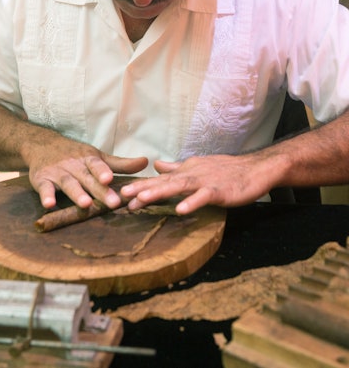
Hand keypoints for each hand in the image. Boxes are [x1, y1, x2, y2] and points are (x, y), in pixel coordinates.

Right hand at [22, 132, 147, 208]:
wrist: (42, 145)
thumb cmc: (76, 154)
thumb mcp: (98, 156)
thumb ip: (121, 164)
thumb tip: (146, 162)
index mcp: (88, 159)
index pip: (98, 165)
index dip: (104, 172)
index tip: (111, 179)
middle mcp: (74, 165)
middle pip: (87, 178)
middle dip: (100, 190)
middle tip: (113, 203)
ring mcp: (58, 172)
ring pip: (68, 184)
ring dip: (76, 193)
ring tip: (85, 204)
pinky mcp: (42, 180)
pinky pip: (44, 188)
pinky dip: (46, 196)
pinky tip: (49, 205)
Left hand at [121, 151, 281, 213]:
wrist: (255, 169)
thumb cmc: (227, 170)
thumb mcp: (198, 167)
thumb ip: (177, 168)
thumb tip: (157, 165)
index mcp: (186, 170)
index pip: (160, 180)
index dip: (141, 187)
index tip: (121, 195)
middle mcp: (192, 174)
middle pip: (164, 182)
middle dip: (142, 189)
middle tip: (121, 196)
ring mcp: (205, 182)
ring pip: (179, 186)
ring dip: (160, 192)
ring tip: (142, 199)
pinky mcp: (220, 191)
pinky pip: (204, 197)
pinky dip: (193, 202)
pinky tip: (180, 210)